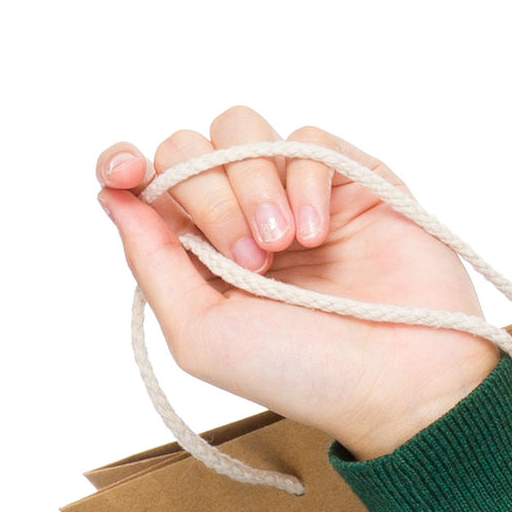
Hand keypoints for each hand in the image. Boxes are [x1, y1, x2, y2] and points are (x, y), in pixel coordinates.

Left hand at [97, 107, 496, 458]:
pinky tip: (317, 234)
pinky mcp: (350, 177)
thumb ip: (152, 261)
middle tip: (250, 259)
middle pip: (186, 149)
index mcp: (195, 252)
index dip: (125, 163)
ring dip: (251, 184)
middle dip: (206, 197)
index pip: (144, 182)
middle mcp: (238, 215)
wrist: (400, 380)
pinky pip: (306, 137)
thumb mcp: (200, 333)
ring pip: (241, 131)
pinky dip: (303, 178)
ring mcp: (294, 192)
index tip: (126, 174)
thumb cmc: (300, 373)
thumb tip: (110, 194)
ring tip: (284, 247)